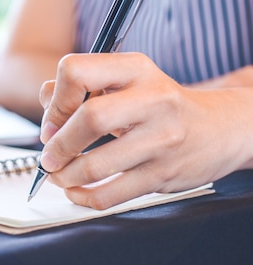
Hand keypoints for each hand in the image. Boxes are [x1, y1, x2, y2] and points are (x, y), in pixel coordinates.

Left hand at [38, 52, 252, 209]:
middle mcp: (153, 99)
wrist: (218, 128)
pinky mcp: (163, 174)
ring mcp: (161, 139)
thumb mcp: (126, 80)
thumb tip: (46, 106)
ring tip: (58, 174)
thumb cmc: (159, 103)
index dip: (56, 99)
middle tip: (49, 155)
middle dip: (58, 143)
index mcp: (135, 68)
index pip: (76, 71)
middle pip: (89, 118)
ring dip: (65, 174)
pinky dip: (84, 196)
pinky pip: (111, 194)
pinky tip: (76, 191)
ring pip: (96, 164)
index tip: (52, 120)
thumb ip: (82, 86)